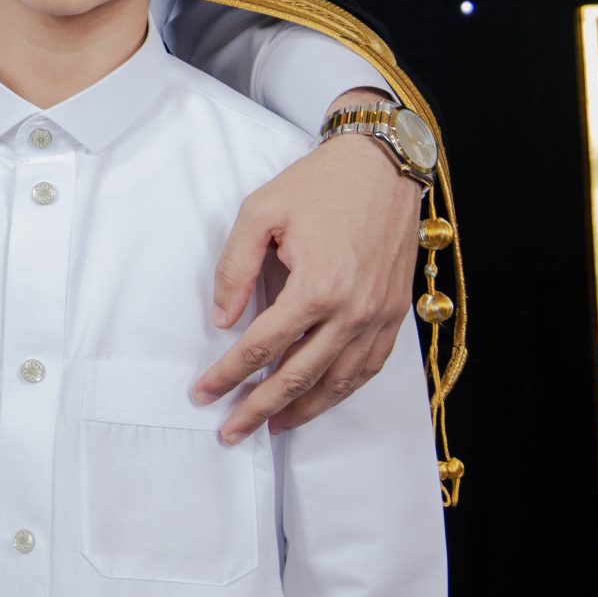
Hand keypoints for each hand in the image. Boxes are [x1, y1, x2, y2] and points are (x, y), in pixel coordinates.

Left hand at [194, 97, 421, 442]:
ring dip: (302, 410)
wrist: (383, 164)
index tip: (202, 394)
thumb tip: (222, 319)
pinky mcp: (394, 315)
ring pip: (336, 383)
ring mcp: (377, 318)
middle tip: (230, 432)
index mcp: (316, 287)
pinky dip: (341, 391)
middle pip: (296, 378)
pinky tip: (320, 399)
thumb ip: (235, 269)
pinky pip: (368, 369)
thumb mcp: (261, 212)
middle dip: (258, 409)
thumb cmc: (319, 184)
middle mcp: (351, 312)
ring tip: (271, 426)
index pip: (261, 347)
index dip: (227, 375)